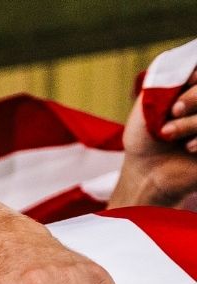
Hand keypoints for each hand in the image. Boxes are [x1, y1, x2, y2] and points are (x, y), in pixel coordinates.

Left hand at [110, 75, 196, 209]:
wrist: (146, 173)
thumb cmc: (145, 137)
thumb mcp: (149, 102)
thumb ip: (167, 77)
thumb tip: (188, 58)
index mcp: (196, 89)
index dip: (196, 79)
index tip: (184, 84)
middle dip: (194, 98)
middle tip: (173, 112)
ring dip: (193, 122)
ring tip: (168, 134)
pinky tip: (190, 147)